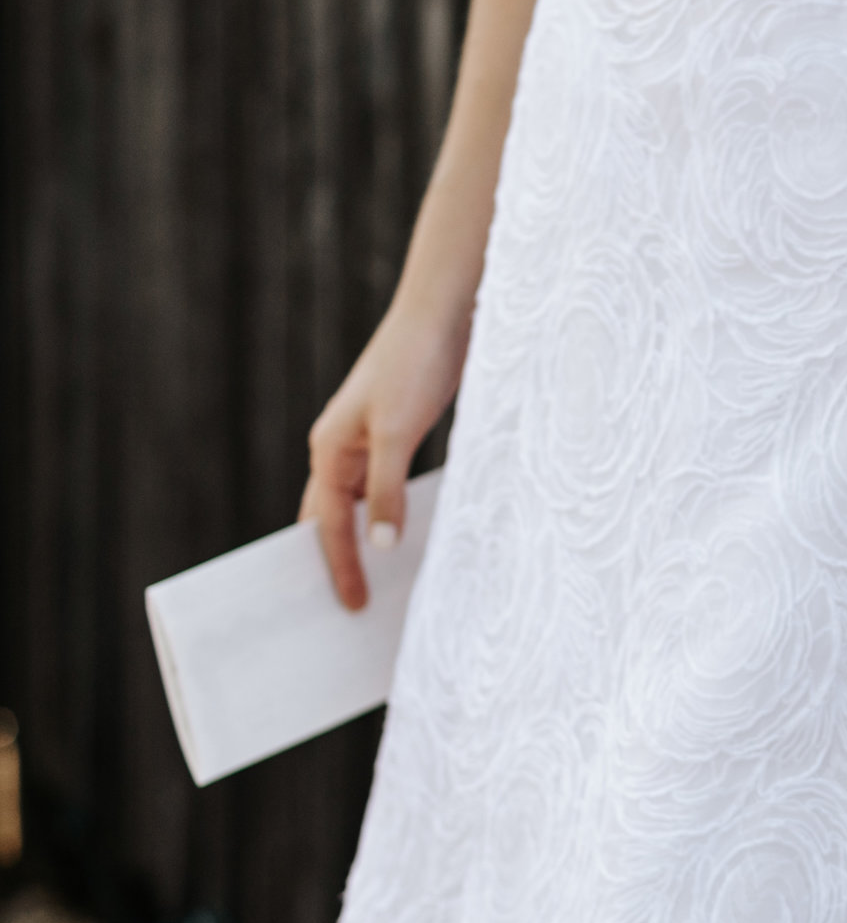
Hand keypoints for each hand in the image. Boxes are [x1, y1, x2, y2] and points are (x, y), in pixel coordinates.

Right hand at [300, 305, 467, 609]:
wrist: (443, 313)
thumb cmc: (416, 364)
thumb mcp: (399, 431)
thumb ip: (387, 490)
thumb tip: (381, 546)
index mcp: (329, 450)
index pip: (328, 525)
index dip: (340, 567)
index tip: (352, 608)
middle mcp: (341, 449)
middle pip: (330, 518)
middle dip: (337, 561)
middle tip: (350, 609)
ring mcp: (369, 441)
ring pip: (360, 504)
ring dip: (368, 540)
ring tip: (385, 583)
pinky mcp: (399, 432)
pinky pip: (388, 487)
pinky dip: (394, 514)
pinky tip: (415, 535)